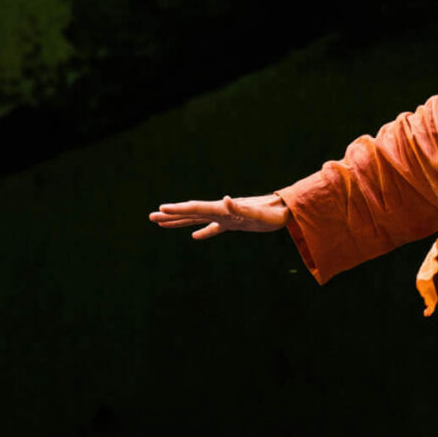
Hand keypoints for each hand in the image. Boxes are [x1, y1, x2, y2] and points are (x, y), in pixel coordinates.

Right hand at [149, 193, 289, 239]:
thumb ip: (241, 207)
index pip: (195, 208)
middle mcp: (221, 210)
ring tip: (163, 223)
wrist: (286, 210)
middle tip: (151, 216)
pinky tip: (194, 237)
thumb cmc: (273, 213)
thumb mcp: (258, 213)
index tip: (160, 210)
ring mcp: (226, 217)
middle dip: (171, 215)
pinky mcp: (233, 224)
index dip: (177, 210)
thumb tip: (225, 199)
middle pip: (191, 213)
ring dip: (180, 221)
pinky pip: (213, 229)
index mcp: (222, 209)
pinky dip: (203, 232)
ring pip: (197, 220)